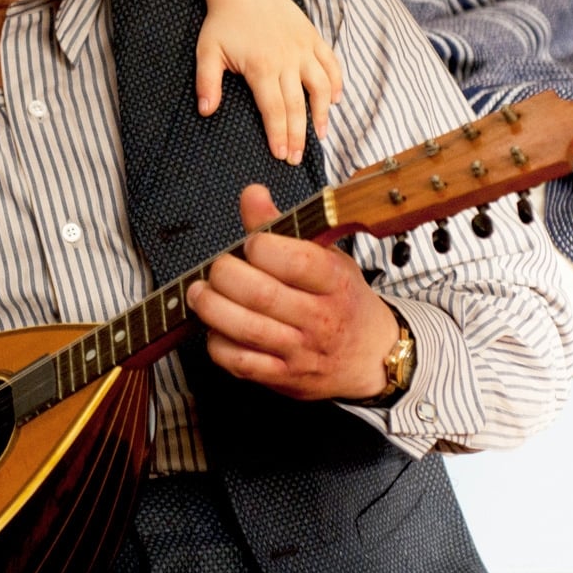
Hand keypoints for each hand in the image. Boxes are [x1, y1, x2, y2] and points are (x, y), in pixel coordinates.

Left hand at [186, 184, 397, 400]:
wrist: (371, 357)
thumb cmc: (343, 300)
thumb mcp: (326, 256)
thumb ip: (282, 227)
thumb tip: (252, 194)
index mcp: (335, 280)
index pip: (295, 261)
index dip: (261, 247)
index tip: (250, 244)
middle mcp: (320, 317)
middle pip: (261, 294)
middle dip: (225, 275)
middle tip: (218, 269)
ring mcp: (301, 351)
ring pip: (246, 328)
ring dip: (211, 307)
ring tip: (201, 293)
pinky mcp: (284, 378)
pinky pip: (240, 362)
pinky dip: (218, 343)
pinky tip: (216, 328)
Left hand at [193, 0, 343, 165]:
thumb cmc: (223, 21)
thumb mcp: (208, 51)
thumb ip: (207, 83)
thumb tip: (206, 111)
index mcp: (262, 66)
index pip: (274, 109)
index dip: (279, 134)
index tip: (282, 155)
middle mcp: (287, 59)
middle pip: (298, 105)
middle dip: (299, 135)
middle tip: (297, 158)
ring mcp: (303, 47)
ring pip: (321, 86)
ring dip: (324, 112)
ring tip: (321, 135)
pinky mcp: (312, 36)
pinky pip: (331, 63)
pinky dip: (337, 82)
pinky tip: (336, 100)